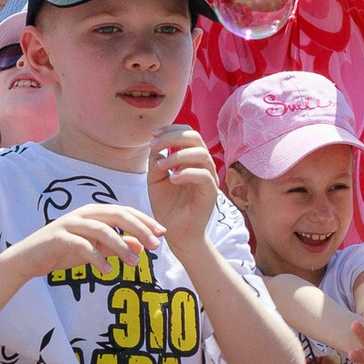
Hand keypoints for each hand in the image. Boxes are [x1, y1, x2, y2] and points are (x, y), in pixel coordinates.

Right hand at [20, 200, 161, 278]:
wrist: (28, 259)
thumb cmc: (62, 252)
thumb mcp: (95, 249)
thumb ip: (116, 246)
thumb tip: (141, 246)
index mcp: (93, 213)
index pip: (124, 211)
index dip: (144, 220)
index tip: (162, 233)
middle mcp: (83, 214)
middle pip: (116, 215)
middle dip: (138, 228)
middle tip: (156, 245)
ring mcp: (70, 224)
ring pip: (101, 230)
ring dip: (120, 246)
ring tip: (134, 264)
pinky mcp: (58, 238)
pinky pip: (81, 246)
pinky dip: (96, 258)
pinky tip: (107, 271)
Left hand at [146, 126, 218, 246]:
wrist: (176, 233)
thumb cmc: (167, 206)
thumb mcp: (155, 180)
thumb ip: (156, 161)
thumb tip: (156, 147)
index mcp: (191, 159)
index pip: (187, 134)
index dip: (171, 130)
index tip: (153, 136)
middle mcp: (202, 165)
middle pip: (195, 138)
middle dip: (173, 137)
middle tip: (154, 145)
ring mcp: (209, 178)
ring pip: (201, 155)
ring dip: (178, 156)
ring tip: (161, 166)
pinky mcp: (210, 193)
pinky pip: (204, 176)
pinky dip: (186, 173)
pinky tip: (172, 179)